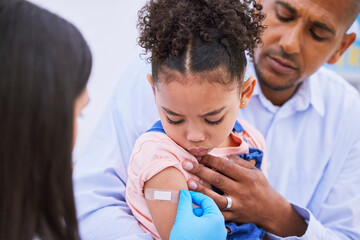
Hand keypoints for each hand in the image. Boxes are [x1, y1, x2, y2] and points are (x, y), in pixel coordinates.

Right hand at [170, 189, 226, 239]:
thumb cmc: (186, 239)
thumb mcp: (183, 218)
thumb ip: (184, 202)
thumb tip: (184, 192)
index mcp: (217, 219)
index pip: (207, 200)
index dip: (195, 195)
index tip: (185, 194)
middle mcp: (221, 227)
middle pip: (207, 210)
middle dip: (194, 208)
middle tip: (184, 209)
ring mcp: (217, 236)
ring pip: (206, 220)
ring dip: (195, 217)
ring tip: (184, 222)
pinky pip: (206, 229)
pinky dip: (197, 226)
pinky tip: (188, 229)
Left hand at [182, 155, 306, 236]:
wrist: (271, 210)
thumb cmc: (260, 186)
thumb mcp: (254, 171)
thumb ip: (238, 162)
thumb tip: (220, 153)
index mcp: (247, 177)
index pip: (225, 166)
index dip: (210, 159)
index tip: (198, 154)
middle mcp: (242, 191)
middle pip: (218, 180)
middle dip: (201, 171)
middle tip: (186, 164)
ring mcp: (237, 205)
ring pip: (216, 198)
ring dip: (201, 191)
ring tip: (189, 183)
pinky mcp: (234, 217)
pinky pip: (219, 214)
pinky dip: (207, 210)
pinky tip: (196, 204)